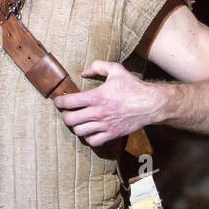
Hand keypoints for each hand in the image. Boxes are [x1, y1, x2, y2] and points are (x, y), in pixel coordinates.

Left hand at [54, 60, 170, 145]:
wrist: (149, 104)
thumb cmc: (133, 86)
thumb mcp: (116, 69)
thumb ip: (98, 67)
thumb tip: (83, 72)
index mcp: (97, 96)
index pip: (69, 101)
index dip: (60, 101)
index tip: (59, 101)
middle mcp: (98, 112)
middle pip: (70, 120)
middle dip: (65, 116)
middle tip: (68, 112)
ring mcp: (104, 125)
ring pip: (79, 131)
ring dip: (76, 126)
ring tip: (79, 122)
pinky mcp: (112, 134)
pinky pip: (93, 141)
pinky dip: (88, 137)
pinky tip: (90, 131)